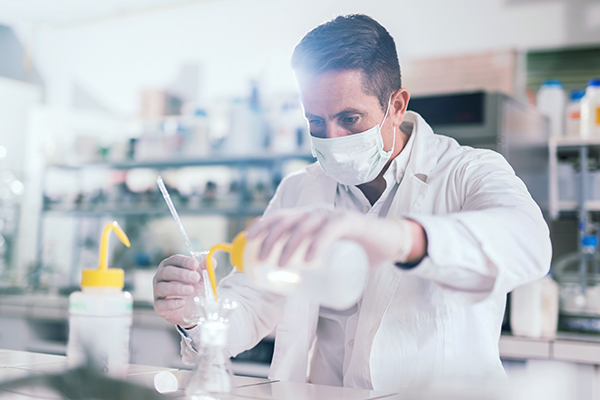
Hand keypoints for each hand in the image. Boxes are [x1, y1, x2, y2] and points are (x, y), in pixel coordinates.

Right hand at [153, 255, 201, 327]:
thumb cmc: (195, 287)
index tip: (195, 264)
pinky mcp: (159, 306)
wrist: (192, 308)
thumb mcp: (202, 277)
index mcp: (171, 266)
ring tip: (190, 290)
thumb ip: (206, 268)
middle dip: (181, 274)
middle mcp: (161, 277)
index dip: (184, 261)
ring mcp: (158, 291)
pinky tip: (182, 302)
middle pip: (166, 272)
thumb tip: (211, 260)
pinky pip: (160, 304)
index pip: (174, 260)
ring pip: (161, 287)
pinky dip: (171, 303)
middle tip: (195, 278)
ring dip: (177, 288)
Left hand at [246, 207, 424, 268]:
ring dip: (289, 245)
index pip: (281, 216)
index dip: (262, 225)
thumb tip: (286, 284)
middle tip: (262, 261)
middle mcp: (319, 212)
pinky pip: (330, 232)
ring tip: (281, 264)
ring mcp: (334, 216)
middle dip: (270, 239)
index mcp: (310, 217)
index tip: (247, 241)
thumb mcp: (328, 254)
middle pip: (287, 221)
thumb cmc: (356, 251)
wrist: (390, 243)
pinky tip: (310, 260)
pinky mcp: (351, 223)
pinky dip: (318, 245)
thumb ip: (310, 263)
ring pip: (305, 226)